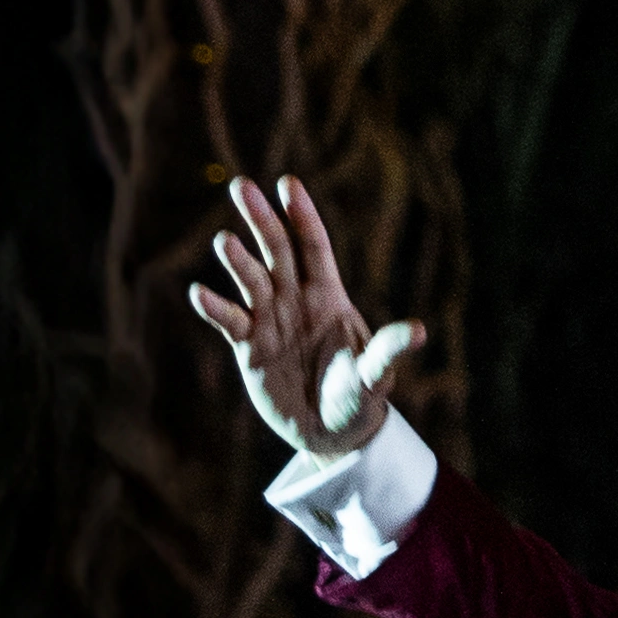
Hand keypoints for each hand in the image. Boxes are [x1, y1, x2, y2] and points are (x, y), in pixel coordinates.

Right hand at [187, 176, 421, 456]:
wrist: (331, 433)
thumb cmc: (358, 398)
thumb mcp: (375, 376)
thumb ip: (388, 351)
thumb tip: (417, 331)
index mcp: (329, 297)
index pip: (313, 247)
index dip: (302, 216)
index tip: (288, 183)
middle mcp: (296, 301)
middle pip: (276, 251)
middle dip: (261, 219)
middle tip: (241, 186)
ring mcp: (269, 321)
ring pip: (251, 280)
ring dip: (238, 261)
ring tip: (225, 241)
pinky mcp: (249, 347)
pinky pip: (229, 321)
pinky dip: (215, 308)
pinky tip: (199, 294)